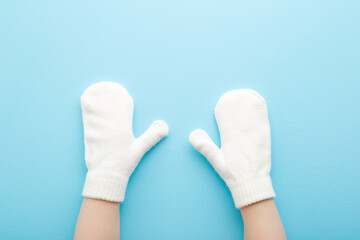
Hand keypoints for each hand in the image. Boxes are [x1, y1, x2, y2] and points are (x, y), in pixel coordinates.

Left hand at [81, 82, 168, 201]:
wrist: (106, 175)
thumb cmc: (123, 162)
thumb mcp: (140, 149)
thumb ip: (152, 135)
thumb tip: (164, 124)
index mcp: (121, 127)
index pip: (121, 106)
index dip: (120, 95)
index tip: (119, 88)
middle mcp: (108, 125)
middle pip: (107, 103)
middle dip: (107, 92)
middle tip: (106, 84)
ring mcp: (96, 129)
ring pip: (96, 107)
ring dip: (96, 96)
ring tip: (96, 87)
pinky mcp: (87, 134)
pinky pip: (86, 115)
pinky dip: (87, 106)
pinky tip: (86, 98)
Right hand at [189, 89, 274, 207]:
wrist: (253, 182)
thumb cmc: (234, 173)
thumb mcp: (216, 160)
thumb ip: (205, 146)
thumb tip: (193, 132)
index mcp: (233, 136)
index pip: (229, 115)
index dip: (226, 105)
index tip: (223, 100)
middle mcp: (247, 132)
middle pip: (242, 109)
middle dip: (238, 100)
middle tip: (234, 93)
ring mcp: (259, 133)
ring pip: (254, 111)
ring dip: (249, 101)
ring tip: (245, 93)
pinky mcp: (266, 136)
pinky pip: (263, 117)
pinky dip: (260, 108)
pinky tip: (258, 102)